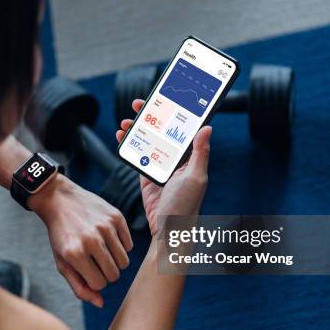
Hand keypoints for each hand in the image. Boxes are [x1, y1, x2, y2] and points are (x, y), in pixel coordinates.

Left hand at [29, 174, 132, 307]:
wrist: (59, 200)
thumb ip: (79, 286)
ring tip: (102, 252)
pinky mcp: (116, 217)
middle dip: (107, 273)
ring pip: (124, 262)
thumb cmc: (61, 236)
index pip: (99, 284)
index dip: (95, 281)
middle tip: (96, 263)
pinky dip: (121, 247)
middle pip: (114, 275)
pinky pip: (129, 246)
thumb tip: (100, 303)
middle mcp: (91, 240)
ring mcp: (105, 227)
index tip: (88, 271)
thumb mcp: (63, 262)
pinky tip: (108, 238)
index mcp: (74, 254)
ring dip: (115, 262)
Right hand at [116, 99, 210, 235]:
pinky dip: (129, 145)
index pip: (182, 128)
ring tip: (125, 122)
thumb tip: (207, 127)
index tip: (164, 99)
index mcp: (191, 157)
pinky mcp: (147, 175)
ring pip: (148, 141)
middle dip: (151, 116)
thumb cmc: (186, 206)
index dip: (174, 112)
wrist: (167, 231)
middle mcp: (176, 159)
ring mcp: (160, 166)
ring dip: (137, 129)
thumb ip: (200, 153)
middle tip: (139, 105)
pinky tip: (122, 137)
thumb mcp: (195, 178)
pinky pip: (138, 155)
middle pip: (162, 131)